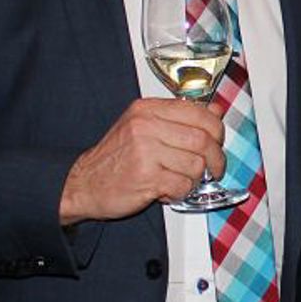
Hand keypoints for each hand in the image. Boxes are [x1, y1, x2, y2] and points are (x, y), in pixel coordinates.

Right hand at [58, 97, 224, 224]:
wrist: (83, 183)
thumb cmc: (115, 157)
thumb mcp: (143, 126)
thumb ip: (179, 117)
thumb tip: (215, 110)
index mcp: (147, 109)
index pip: (199, 112)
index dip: (216, 129)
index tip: (216, 141)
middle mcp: (146, 126)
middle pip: (203, 139)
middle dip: (214, 159)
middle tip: (212, 168)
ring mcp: (145, 151)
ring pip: (196, 165)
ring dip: (194, 179)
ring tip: (180, 180)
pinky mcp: (146, 177)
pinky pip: (182, 185)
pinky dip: (182, 192)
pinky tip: (169, 190)